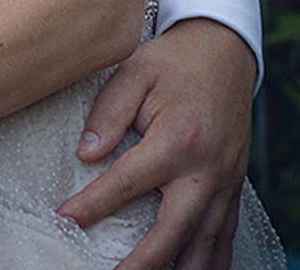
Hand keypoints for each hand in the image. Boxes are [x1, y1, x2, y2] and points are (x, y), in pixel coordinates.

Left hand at [56, 18, 256, 269]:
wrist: (224, 51)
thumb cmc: (172, 60)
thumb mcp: (134, 72)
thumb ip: (108, 112)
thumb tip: (85, 155)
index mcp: (177, 139)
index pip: (127, 182)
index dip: (93, 205)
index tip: (65, 220)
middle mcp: (206, 169)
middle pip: (174, 230)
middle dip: (144, 261)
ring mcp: (225, 182)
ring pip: (206, 242)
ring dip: (181, 267)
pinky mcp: (234, 185)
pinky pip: (227, 232)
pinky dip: (214, 258)